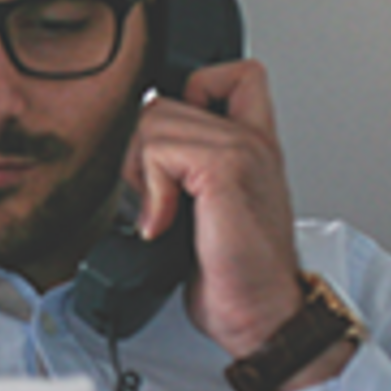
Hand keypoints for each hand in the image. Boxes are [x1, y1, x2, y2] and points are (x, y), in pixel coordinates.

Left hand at [123, 60, 312, 361]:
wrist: (260, 316)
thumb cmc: (231, 272)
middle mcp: (254, 140)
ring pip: (154, 119)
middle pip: (164, 99)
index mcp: (252, 143)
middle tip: (161, 197)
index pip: (231, 74)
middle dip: (142, 149)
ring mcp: (245, 150)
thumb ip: (181, 167)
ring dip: (142, 172)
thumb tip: (130, 145)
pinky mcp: (229, 168)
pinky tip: (165, 223)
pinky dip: (150, 188)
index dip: (190, 90)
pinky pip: (160, 149)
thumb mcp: (202, 205)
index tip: (171, 150)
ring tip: (166, 212)